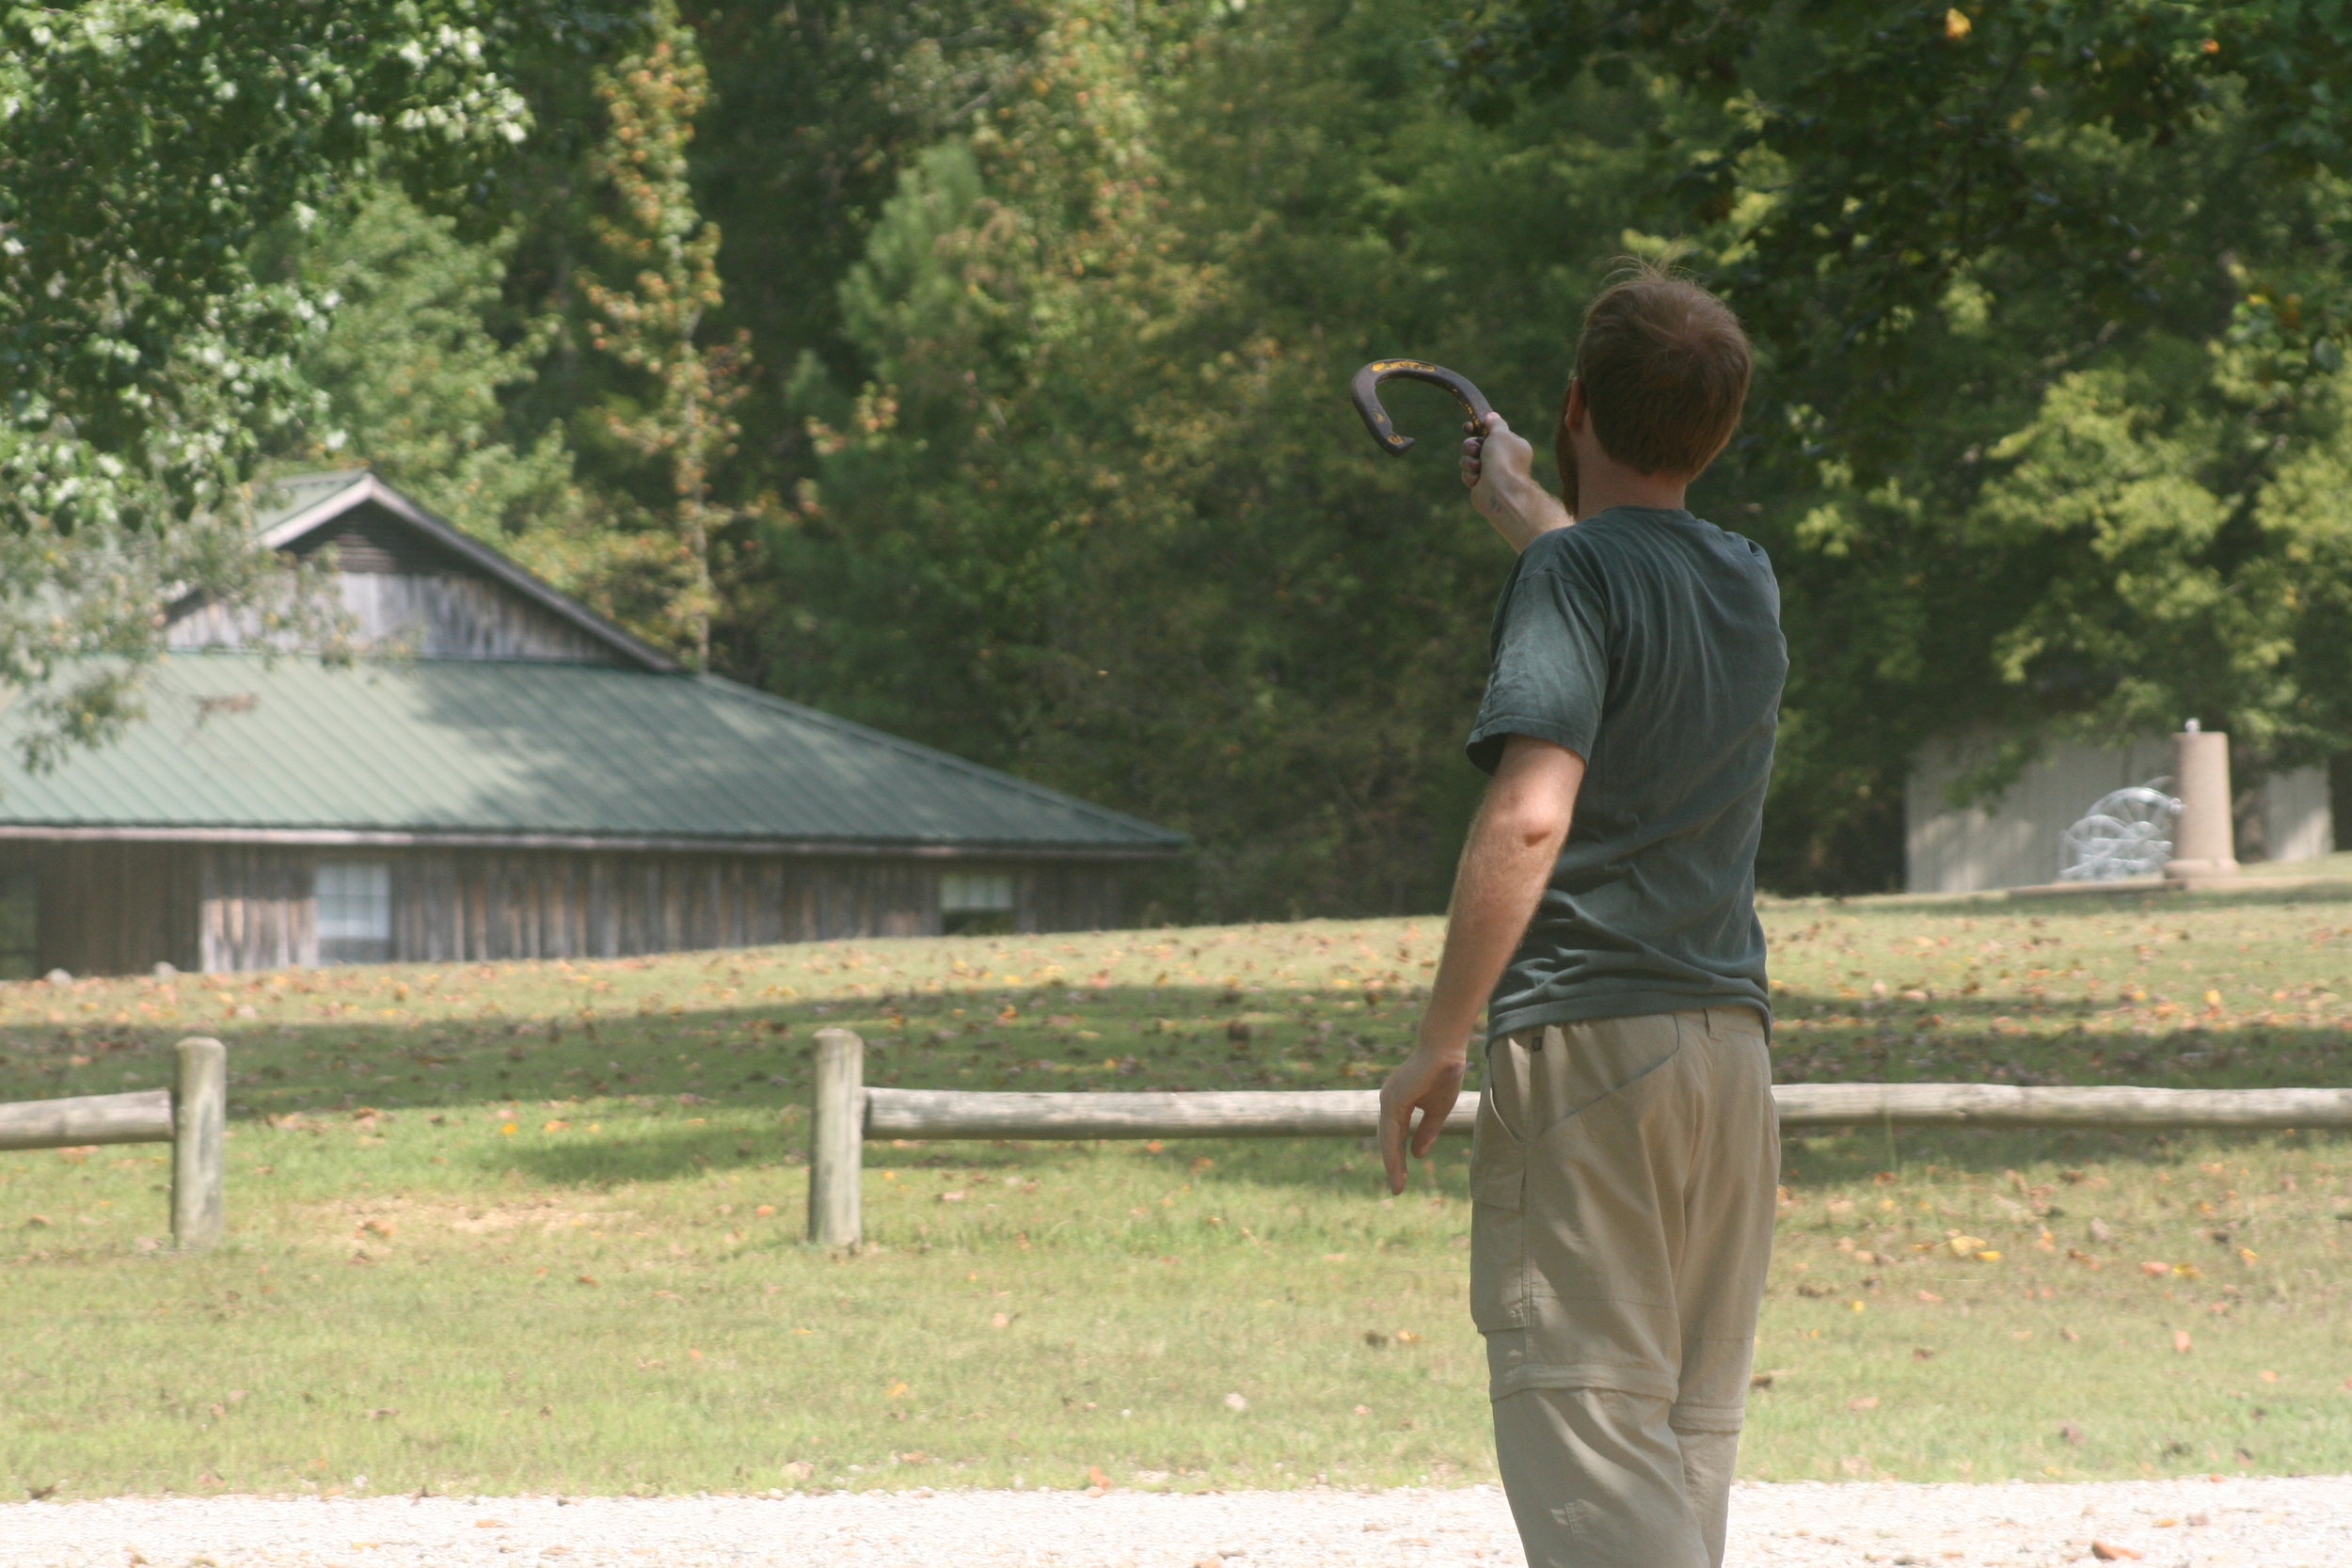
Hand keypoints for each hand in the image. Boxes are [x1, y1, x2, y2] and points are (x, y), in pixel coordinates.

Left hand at [1378, 1037, 1467, 1194]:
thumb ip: (1426, 1132)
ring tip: (1397, 1185)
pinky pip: (1391, 1131)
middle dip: (1393, 1166)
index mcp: (1398, 1104)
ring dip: (1392, 1164)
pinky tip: (1396, 1166)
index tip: (1401, 1179)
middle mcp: (1389, 1102)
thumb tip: (1418, 1155)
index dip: (1398, 1157)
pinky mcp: (1392, 1100)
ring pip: (1387, 1139)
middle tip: (1397, 1189)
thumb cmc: (1443, 1076)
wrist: (1445, 1052)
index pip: (1395, 1136)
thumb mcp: (1437, 1111)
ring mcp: (1388, 1100)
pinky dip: (1393, 1151)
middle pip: (1388, 1141)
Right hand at [1460, 413, 1567, 551]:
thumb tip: (1492, 415)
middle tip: (1475, 450)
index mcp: (1512, 445)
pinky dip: (1470, 475)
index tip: (1468, 427)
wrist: (1500, 491)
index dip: (1478, 429)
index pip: (1492, 432)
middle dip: (1471, 446)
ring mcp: (1492, 472)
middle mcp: (1503, 459)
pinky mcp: (1481, 485)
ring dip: (1469, 461)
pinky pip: (1468, 473)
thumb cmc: (1503, 460)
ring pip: (1469, 459)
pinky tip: (1477, 480)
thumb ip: (1495, 423)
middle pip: (1476, 444)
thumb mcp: (1501, 434)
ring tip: (1477, 468)